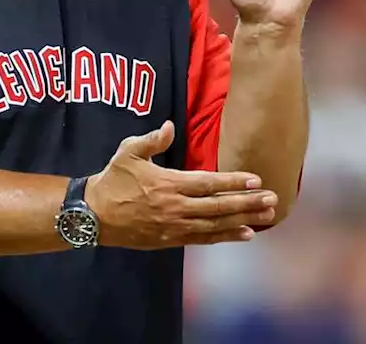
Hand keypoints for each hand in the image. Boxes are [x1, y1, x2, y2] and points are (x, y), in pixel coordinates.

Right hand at [85, 120, 277, 248]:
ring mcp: (174, 226)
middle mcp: (176, 207)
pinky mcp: (170, 240)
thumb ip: (152, 139)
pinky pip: (203, 239)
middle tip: (273, 199)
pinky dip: (225, 237)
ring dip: (243, 220)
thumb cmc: (112, 180)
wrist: (93, 214)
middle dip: (247, 203)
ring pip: (216, 225)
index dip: (233, 181)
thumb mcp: (127, 152)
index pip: (208, 183)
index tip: (255, 180)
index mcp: (168, 183)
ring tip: (267, 216)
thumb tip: (170, 127)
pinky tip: (245, 234)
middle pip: (218, 206)